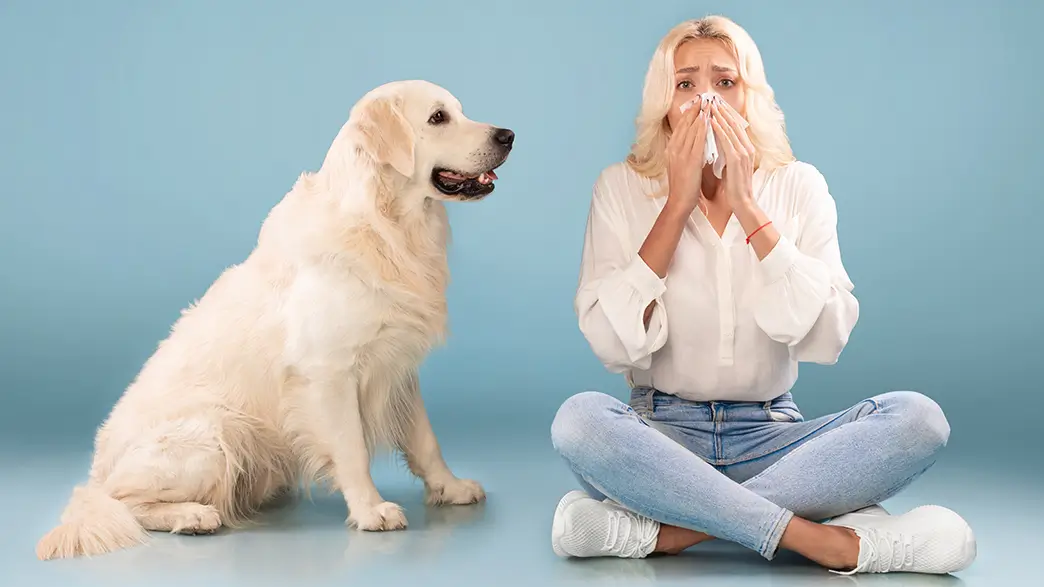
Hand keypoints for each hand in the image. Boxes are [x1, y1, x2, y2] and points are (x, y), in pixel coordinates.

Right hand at [665, 99, 709, 214]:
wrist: (679, 202)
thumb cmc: (683, 186)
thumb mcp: (681, 166)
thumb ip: (686, 153)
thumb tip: (695, 142)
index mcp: (671, 150)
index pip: (681, 127)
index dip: (689, 113)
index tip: (697, 103)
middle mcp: (674, 149)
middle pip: (685, 124)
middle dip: (694, 109)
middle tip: (703, 96)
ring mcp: (681, 154)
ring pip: (691, 129)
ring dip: (699, 114)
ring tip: (707, 102)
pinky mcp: (690, 160)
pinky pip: (697, 140)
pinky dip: (702, 127)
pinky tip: (708, 118)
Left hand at [709, 100, 755, 210]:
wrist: (742, 202)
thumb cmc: (735, 186)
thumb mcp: (731, 165)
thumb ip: (728, 153)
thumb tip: (719, 143)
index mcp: (746, 149)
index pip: (736, 126)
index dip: (726, 114)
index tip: (716, 104)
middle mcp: (747, 147)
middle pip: (734, 123)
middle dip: (722, 110)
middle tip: (712, 98)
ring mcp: (743, 152)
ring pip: (730, 128)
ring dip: (719, 115)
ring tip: (709, 104)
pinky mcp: (737, 159)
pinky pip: (726, 140)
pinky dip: (718, 129)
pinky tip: (710, 121)